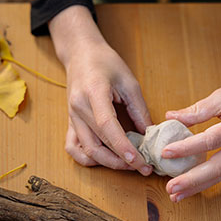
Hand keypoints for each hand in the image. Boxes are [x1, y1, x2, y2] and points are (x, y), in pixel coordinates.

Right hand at [49, 6, 152, 174]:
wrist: (81, 54)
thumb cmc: (106, 63)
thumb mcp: (129, 82)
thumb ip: (139, 110)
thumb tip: (150, 135)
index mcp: (93, 93)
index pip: (107, 126)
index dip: (123, 146)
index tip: (139, 161)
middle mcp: (78, 108)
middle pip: (97, 144)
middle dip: (120, 161)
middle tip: (142, 167)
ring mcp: (71, 117)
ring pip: (86, 150)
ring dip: (108, 163)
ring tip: (128, 165)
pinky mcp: (70, 122)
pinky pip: (73, 148)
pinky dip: (88, 159)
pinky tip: (105, 159)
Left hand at [162, 47, 220, 201]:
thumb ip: (198, 109)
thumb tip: (170, 116)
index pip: (212, 139)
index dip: (188, 147)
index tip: (166, 152)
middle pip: (219, 167)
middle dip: (192, 180)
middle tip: (170, 187)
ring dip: (197, 187)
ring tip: (175, 195)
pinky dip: (205, 182)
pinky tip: (189, 188)